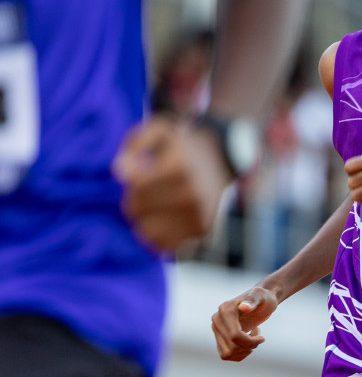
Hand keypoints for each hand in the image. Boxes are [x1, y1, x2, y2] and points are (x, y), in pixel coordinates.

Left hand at [112, 116, 232, 250]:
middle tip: (150, 190)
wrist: (227, 160)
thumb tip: (119, 171)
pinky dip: (159, 237)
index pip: (134, 186)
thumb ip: (135, 143)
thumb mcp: (162, 130)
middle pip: (136, 209)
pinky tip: (165, 223)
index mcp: (179, 166)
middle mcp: (191, 193)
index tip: (141, 170)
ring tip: (156, 208)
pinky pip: (164, 246)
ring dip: (145, 220)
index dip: (131, 178)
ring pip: (146, 231)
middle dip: (136, 199)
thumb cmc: (185, 146)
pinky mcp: (203, 232)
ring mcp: (198, 215)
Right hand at [211, 286, 277, 361]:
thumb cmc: (263, 298)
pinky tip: (247, 344)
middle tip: (259, 338)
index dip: (251, 341)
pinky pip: (226, 355)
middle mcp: (217, 320)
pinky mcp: (219, 337)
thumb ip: (252, 300)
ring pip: (228, 354)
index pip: (235, 336)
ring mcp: (217, 329)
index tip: (262, 338)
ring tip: (252, 340)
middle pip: (232, 347)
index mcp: (225, 310)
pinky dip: (240, 354)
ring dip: (244, 351)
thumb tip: (243, 307)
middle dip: (249, 346)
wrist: (260, 301)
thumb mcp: (261, 296)